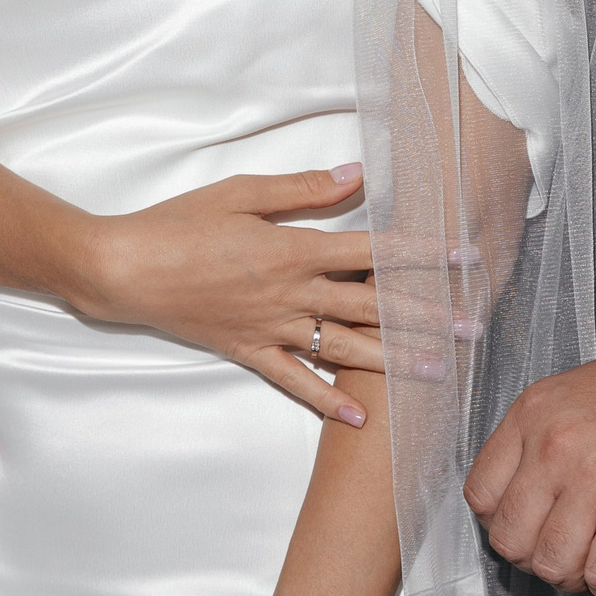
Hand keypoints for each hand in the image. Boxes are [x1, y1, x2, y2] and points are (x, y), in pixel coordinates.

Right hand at [76, 165, 467, 428]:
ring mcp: (271, 328)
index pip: (373, 253)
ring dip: (394, 360)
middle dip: (425, 316)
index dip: (423, 255)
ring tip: (437, 371)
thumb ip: (303, 190)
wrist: (124, 269)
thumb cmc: (179, 223)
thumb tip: (356, 176)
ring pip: (344, 348)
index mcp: (293, 249)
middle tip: (470, 327)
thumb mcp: (241, 192)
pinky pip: (295, 382)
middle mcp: (291, 294)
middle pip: (371, 306)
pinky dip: (326, 403)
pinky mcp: (248, 351)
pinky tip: (359, 419)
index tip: (463, 259)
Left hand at [464, 344, 595, 595]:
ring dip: (571, 577)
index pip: (481, 493)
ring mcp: (593, 481)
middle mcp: (553, 447)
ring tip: (591, 566)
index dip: (500, 522)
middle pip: (510, 538)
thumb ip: (539, 438)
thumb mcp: (575, 393)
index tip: (525, 527)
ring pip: (551, 564)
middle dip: (533, 558)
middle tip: (559, 554)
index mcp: (533, 414)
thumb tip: (521, 495)